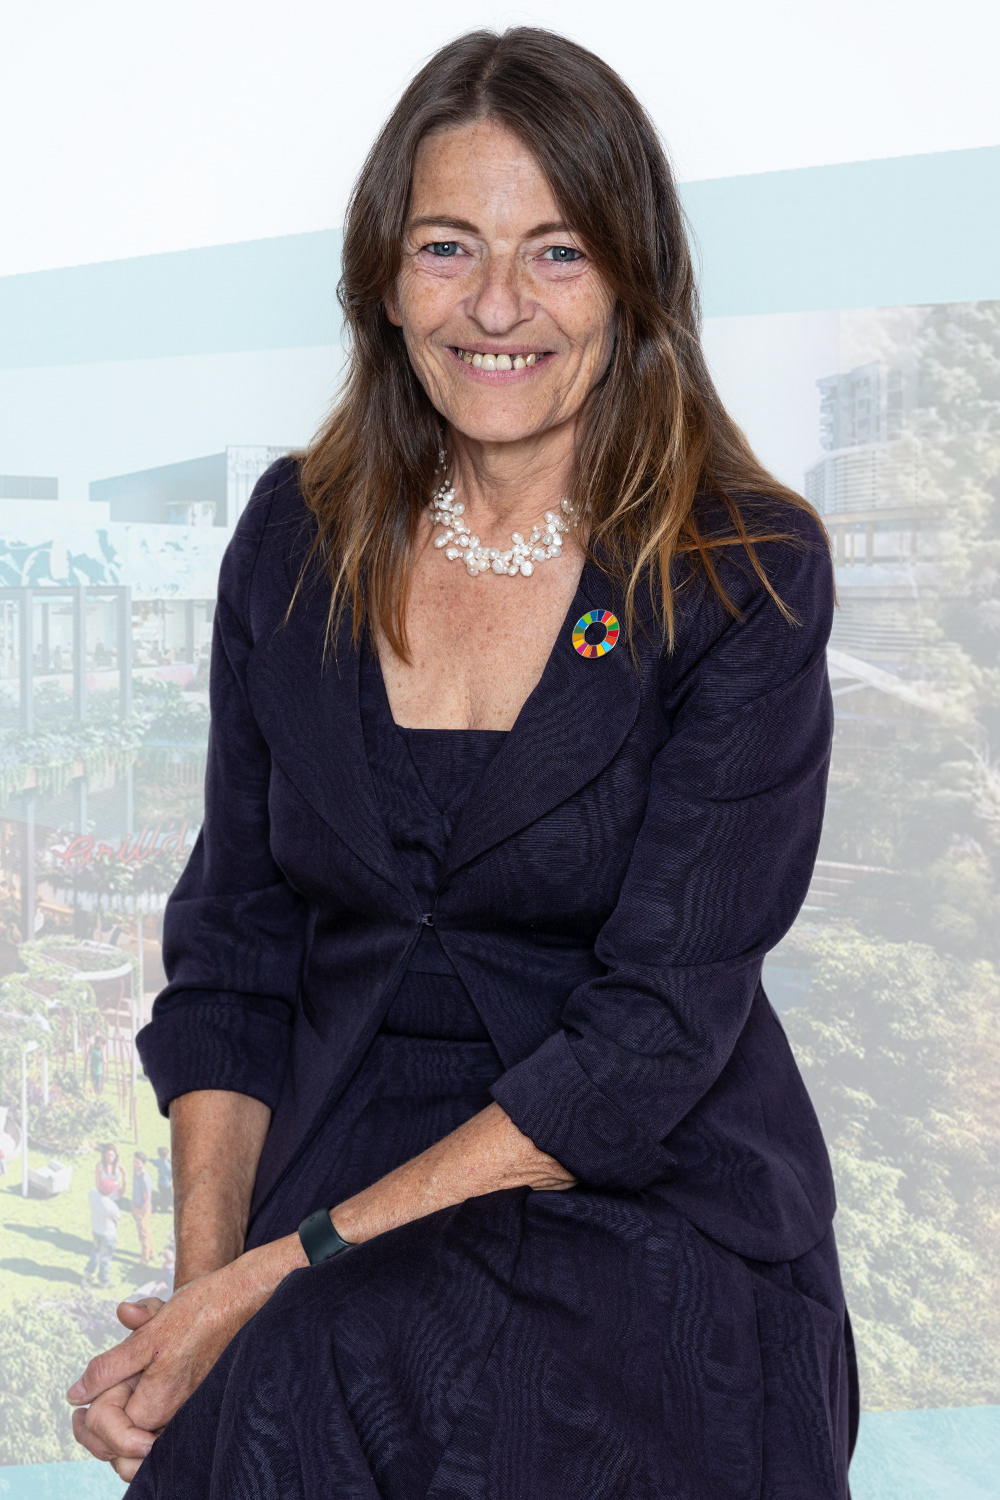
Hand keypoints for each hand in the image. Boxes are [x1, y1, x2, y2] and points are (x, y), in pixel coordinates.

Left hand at [68, 1240, 304, 1472]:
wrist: (244, 1298)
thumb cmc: (199, 1311)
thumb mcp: (146, 1334)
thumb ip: (108, 1368)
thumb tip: (75, 1396)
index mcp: (157, 1404)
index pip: (107, 1430)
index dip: (92, 1413)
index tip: (84, 1398)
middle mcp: (173, 1417)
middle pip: (121, 1450)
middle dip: (97, 1431)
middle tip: (83, 1405)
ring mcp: (184, 1413)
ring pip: (138, 1444)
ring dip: (116, 1428)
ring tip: (103, 1401)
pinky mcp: (192, 1403)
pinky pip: (157, 1431)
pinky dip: (138, 1422)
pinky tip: (132, 1393)